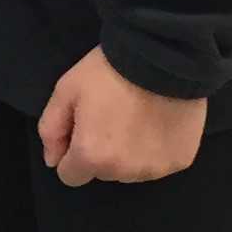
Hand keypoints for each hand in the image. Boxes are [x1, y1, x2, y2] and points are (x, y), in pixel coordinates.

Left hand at [38, 47, 207, 187]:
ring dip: (129, 153)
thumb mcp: (66, 90)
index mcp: (92, 156)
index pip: (70, 176)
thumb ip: (51, 129)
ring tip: (135, 117)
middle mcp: (124, 172)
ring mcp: (155, 169)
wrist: (162, 55)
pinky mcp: (180, 162)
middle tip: (110, 115)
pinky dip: (155, 149)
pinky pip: (158, 163)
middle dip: (101, 152)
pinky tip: (156, 121)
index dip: (72, 152)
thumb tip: (52, 160)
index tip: (83, 128)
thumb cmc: (109, 71)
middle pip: (103, 172)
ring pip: (131, 171)